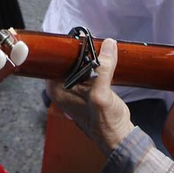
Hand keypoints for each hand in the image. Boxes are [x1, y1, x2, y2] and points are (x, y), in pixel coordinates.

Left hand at [48, 37, 135, 155]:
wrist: (118, 136)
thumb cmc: (104, 122)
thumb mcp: (101, 94)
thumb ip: (103, 69)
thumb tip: (108, 43)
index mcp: (56, 88)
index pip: (55, 60)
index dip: (66, 47)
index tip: (78, 36)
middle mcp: (62, 87)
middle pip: (68, 60)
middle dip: (81, 49)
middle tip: (92, 39)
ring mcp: (74, 88)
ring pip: (79, 63)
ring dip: (90, 55)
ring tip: (100, 45)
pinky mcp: (87, 88)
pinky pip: (88, 69)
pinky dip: (96, 63)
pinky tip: (105, 56)